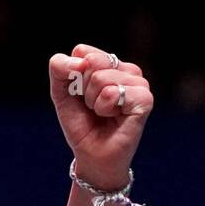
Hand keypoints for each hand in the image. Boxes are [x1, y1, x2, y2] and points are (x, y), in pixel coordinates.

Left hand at [47, 43, 152, 188]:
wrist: (91, 154)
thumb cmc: (80, 123)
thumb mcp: (61, 92)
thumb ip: (60, 68)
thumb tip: (81, 62)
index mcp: (109, 63)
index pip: (82, 51)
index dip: (73, 75)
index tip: (79, 94)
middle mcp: (127, 69)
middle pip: (91, 62)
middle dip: (83, 89)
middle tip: (93, 106)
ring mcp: (139, 83)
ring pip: (101, 77)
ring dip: (94, 101)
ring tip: (103, 113)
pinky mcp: (145, 99)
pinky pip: (113, 92)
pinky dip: (105, 108)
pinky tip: (114, 117)